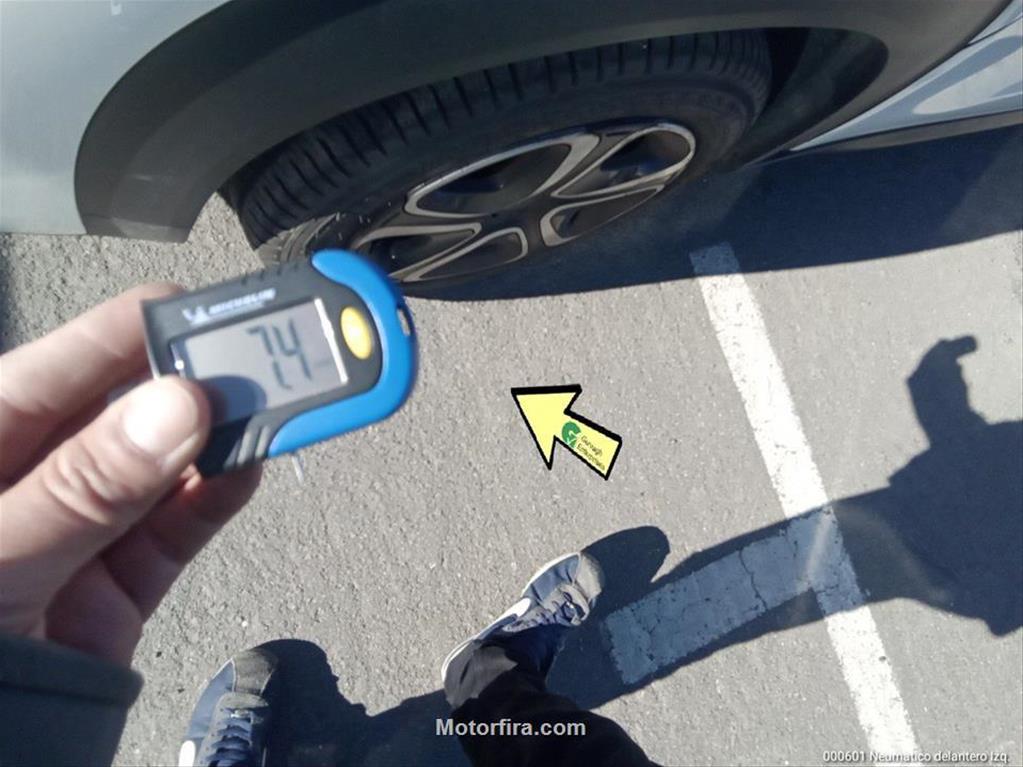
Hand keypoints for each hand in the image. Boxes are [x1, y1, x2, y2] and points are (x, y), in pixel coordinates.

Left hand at [0, 284, 260, 665]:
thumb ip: (84, 486)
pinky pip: (178, 527)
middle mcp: (29, 480)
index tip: (197, 305)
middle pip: (120, 412)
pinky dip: (218, 496)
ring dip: (219, 436)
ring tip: (276, 406)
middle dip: (190, 382)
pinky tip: (251, 463)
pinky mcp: (120, 583)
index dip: (126, 333)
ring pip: (161, 465)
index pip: (53, 369)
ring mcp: (79, 531)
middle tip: (258, 355)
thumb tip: (175, 408)